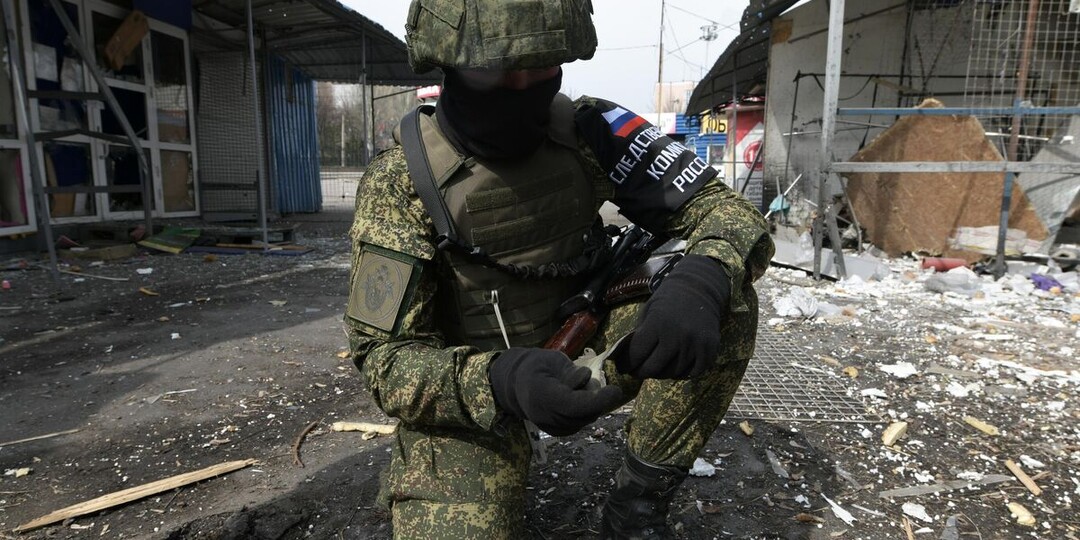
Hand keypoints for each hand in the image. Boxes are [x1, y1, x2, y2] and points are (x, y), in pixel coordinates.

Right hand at [489, 348, 623, 435]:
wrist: (517, 384)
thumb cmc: (537, 366)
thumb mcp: (552, 359)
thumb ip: (570, 372)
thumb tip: (588, 382)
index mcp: (540, 396)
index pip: (574, 405)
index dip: (597, 400)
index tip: (616, 390)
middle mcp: (546, 417)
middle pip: (585, 413)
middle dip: (595, 396)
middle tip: (585, 378)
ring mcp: (553, 427)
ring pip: (588, 417)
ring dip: (591, 401)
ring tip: (576, 386)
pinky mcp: (561, 431)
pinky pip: (584, 420)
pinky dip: (587, 408)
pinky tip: (575, 396)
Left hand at [615, 255, 730, 378]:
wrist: (699, 289)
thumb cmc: (668, 300)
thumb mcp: (647, 312)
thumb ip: (639, 335)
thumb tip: (628, 360)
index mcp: (657, 323)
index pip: (637, 354)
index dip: (626, 364)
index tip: (623, 368)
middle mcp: (677, 335)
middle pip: (653, 368)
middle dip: (641, 372)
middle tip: (637, 372)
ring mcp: (695, 344)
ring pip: (672, 373)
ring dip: (661, 374)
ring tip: (656, 368)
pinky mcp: (710, 349)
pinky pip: (693, 373)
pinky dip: (682, 374)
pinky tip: (674, 368)